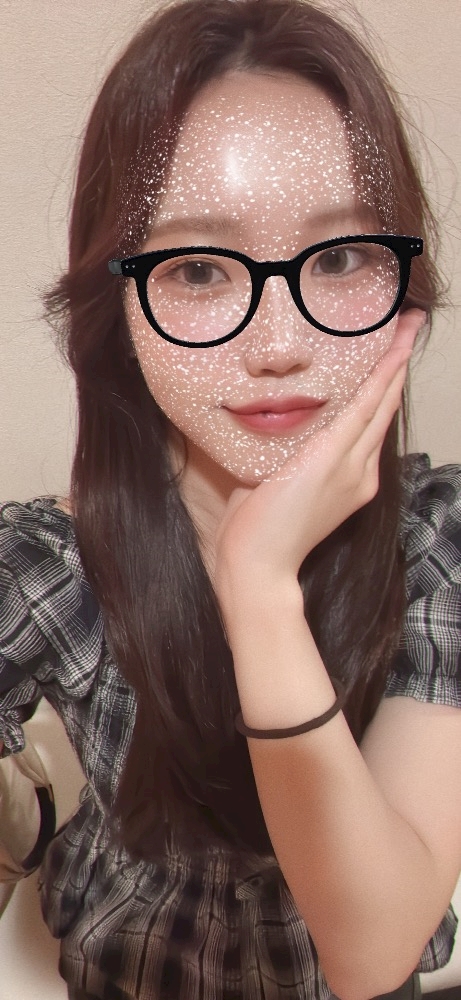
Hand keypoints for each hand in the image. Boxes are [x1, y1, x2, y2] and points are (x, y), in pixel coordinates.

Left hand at [213, 308, 425, 602]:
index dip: (383, 388)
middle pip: (384, 408)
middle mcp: (360, 473)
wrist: (258, 565)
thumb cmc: (259, 530)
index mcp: (349, 479)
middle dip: (397, 365)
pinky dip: (379, 377)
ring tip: (406, 328)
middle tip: (409, 327)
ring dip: (394, 362)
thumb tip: (269, 424)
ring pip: (380, 403)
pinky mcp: (334, 459)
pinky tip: (392, 351)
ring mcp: (352, 467)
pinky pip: (364, 408)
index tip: (389, 357)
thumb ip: (283, 455)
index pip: (370, 424)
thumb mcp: (275, 482)